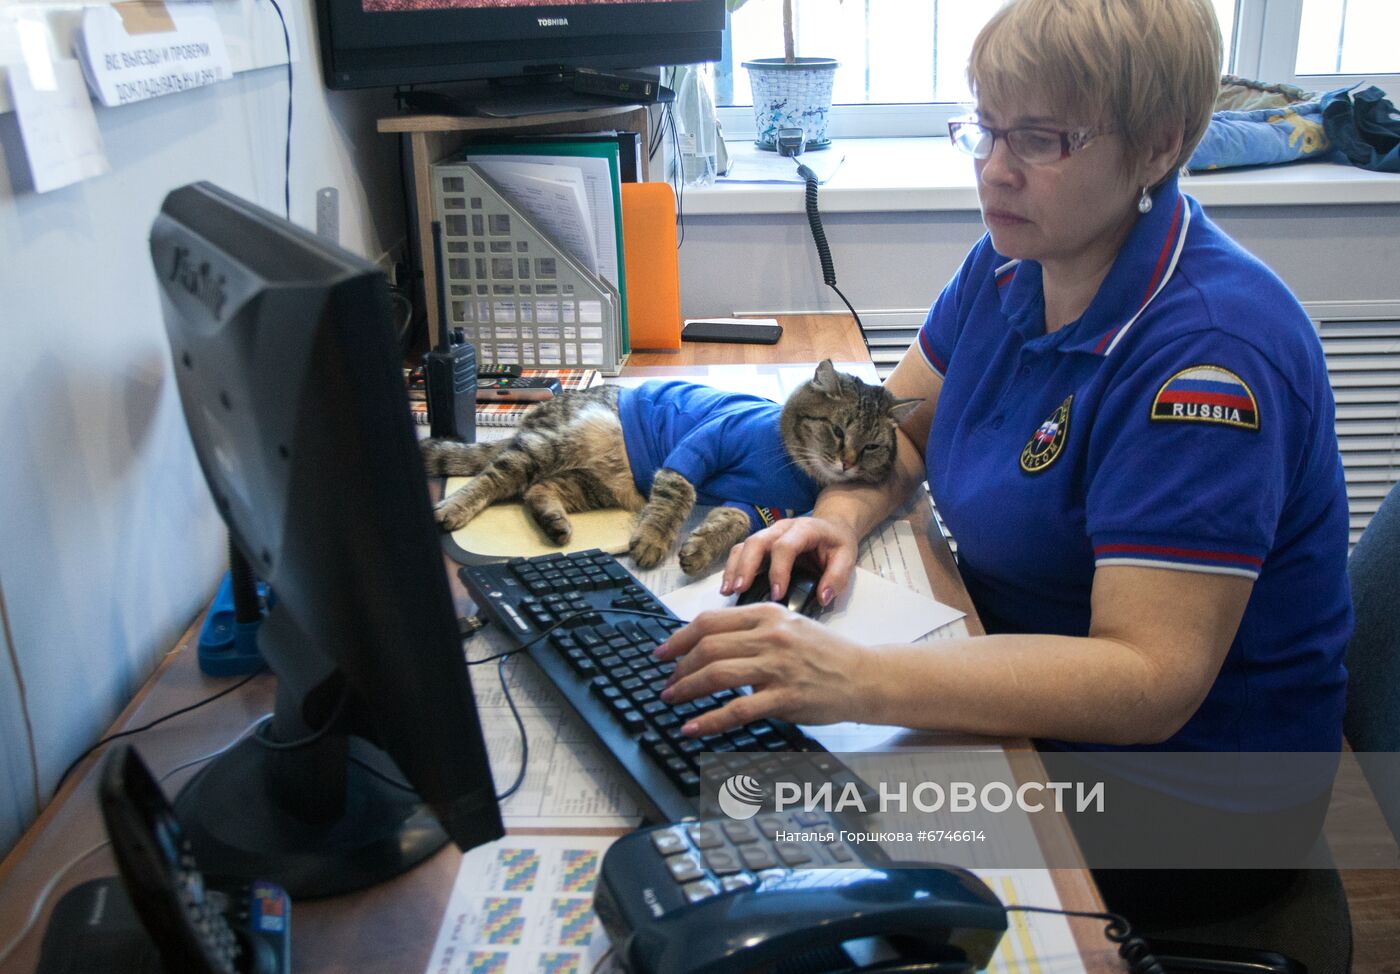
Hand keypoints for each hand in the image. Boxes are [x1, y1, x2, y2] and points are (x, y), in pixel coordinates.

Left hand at [653, 604, 874, 735]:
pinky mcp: (784, 698)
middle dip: (678, 667)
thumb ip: (753, 631)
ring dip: (686, 689)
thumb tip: (709, 646)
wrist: (864, 676)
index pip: (710, 621)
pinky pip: (736, 709)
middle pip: (707, 647)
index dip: (678, 638)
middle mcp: (770, 636)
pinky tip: (692, 727)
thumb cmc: (826, 655)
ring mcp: (778, 667)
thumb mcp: (790, 627)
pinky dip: (708, 720)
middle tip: (667, 683)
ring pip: (716, 674)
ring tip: (672, 699)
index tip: (662, 653)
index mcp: (768, 614)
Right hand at [720, 516, 859, 607]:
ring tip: (728, 591)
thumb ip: (837, 577)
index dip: (778, 570)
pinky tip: (729, 586)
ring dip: (734, 568)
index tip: (777, 594)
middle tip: (740, 590)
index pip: (785, 546)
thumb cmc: (837, 543)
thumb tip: (823, 598)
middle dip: (746, 567)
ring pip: (745, 545)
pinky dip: (733, 567)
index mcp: (805, 529)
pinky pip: (742, 551)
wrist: (832, 526)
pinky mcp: (761, 543)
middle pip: (757, 542)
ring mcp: (768, 533)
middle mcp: (782, 528)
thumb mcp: (847, 557)